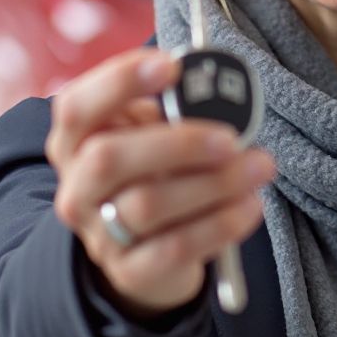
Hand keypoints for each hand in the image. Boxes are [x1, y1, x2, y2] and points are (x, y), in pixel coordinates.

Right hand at [46, 47, 275, 319]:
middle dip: (177, 142)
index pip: (76, 107)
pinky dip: (220, 224)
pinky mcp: (131, 271)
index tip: (173, 65)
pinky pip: (175, 248)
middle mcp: (78, 188)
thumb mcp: (154, 133)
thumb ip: (176, 110)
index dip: (120, 81)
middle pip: (107, 159)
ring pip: (147, 206)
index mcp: (76, 141)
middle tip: (231, 137)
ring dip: (214, 183)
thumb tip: (222, 89)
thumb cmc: (156, 170)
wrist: (146, 251)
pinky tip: (250, 205)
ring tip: (260, 166)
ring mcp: (99, 234)